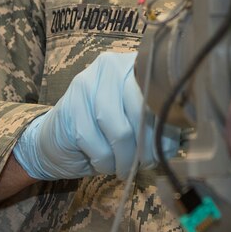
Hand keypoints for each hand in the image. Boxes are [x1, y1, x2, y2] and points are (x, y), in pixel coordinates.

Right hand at [12, 51, 177, 179]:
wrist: (57, 140)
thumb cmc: (106, 131)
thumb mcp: (137, 123)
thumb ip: (156, 125)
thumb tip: (173, 142)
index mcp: (134, 64)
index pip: (159, 92)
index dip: (165, 124)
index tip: (167, 147)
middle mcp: (111, 65)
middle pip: (140, 111)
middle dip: (146, 146)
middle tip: (147, 163)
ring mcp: (87, 83)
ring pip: (120, 130)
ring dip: (125, 158)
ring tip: (125, 167)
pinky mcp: (69, 106)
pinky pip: (96, 144)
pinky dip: (105, 162)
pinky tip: (105, 164)